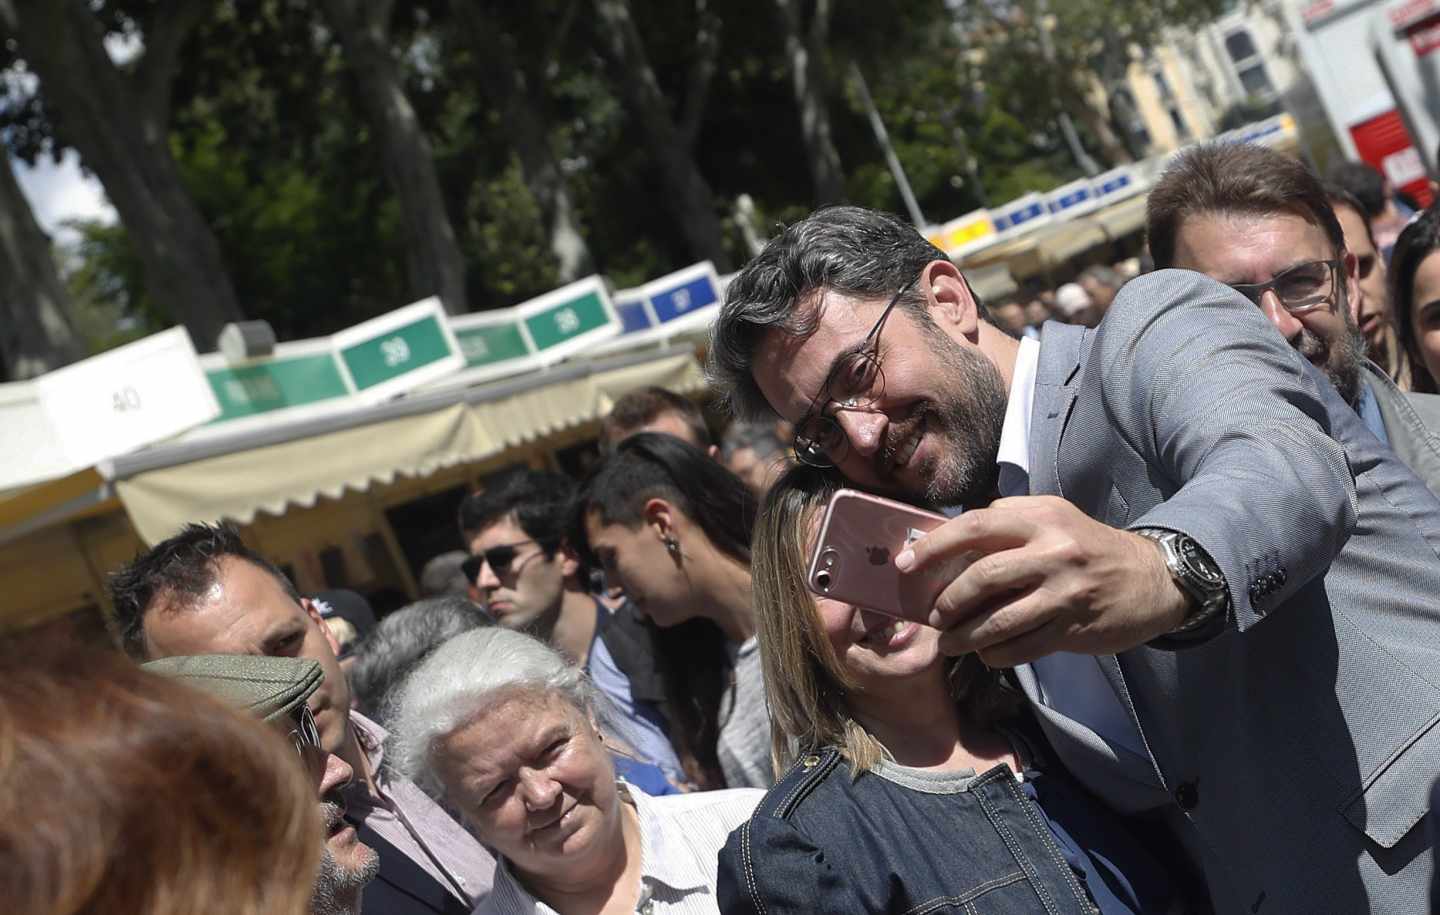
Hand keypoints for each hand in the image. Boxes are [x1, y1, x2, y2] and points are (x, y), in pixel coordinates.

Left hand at [895, 496, 1190, 665]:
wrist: (1152, 579)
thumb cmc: (1087, 546)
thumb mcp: (1053, 517)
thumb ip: (1008, 522)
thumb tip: (950, 537)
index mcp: (1040, 518)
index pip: (974, 526)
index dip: (934, 546)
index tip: (905, 564)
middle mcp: (1053, 551)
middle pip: (982, 577)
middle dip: (947, 601)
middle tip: (932, 616)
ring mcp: (1064, 592)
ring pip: (998, 620)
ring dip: (964, 636)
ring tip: (948, 643)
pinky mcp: (1073, 627)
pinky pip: (1021, 646)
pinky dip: (995, 654)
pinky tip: (985, 653)